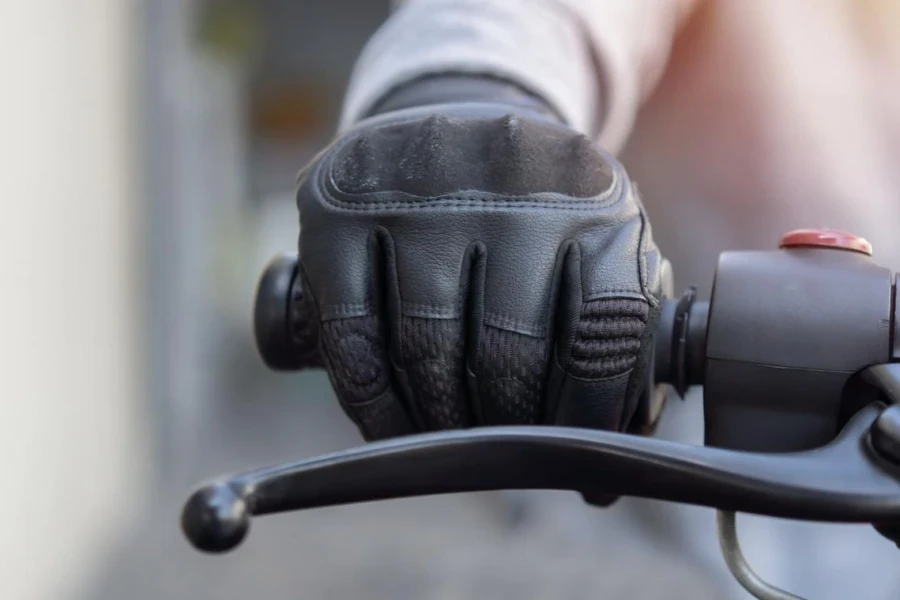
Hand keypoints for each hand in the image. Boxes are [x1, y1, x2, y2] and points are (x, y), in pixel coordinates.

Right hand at [288, 102, 665, 440]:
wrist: (455, 117)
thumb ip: (615, 320)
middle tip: (502, 451)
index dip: (589, 413)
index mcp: (593, 193)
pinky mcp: (337, 207)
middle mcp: (506, 180)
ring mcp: (413, 189)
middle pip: (509, 350)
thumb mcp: (596, 234)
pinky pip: (353, 338)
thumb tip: (618, 432)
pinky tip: (390, 425)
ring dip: (439, 421)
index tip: (578, 456)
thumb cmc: (533, 208)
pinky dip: (371, 401)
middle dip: (506, 424)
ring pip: (426, 349)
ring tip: (451, 442)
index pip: (602, 331)